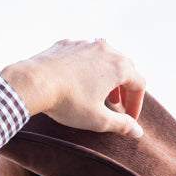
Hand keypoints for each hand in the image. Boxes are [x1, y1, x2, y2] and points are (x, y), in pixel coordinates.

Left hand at [1, 40, 145, 136]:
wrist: (36, 82)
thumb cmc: (69, 102)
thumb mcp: (98, 120)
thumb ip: (121, 125)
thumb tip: (137, 132)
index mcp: (118, 66)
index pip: (139, 84)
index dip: (137, 104)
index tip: (129, 119)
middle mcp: (105, 49)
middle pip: (125, 67)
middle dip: (125, 89)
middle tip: (118, 106)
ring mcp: (85, 44)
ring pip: (104, 58)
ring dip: (107, 77)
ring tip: (100, 94)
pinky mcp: (67, 44)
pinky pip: (83, 55)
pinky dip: (87, 69)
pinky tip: (77, 82)